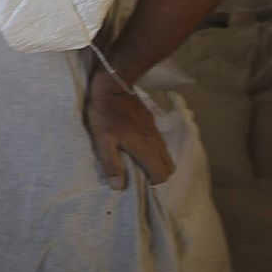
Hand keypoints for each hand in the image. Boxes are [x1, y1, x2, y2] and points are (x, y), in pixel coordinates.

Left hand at [85, 70, 173, 189]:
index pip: (162, 176)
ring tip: (138, 165)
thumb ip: (111, 164)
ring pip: (165, 155)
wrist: (114, 84)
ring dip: (157, 163)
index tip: (140, 187)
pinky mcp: (152, 123)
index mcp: (147, 150)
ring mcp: (156, 132)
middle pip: (168, 167)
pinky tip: (137, 148)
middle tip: (140, 178)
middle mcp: (156, 143)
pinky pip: (160, 144)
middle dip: (158, 175)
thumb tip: (119, 186)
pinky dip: (154, 152)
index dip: (153, 185)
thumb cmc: (106, 113)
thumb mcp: (103, 140)